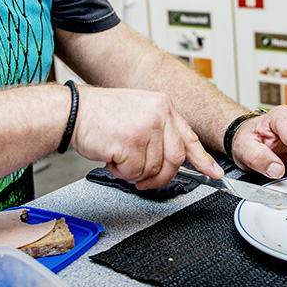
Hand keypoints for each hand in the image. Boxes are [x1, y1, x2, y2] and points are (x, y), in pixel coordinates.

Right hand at [69, 86, 223, 189]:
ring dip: (134, 172)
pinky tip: (111, 157)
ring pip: (153, 169)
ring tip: (119, 157)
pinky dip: (121, 172)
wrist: (72, 111)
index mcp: (163, 106)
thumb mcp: (138, 115)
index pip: (189, 137)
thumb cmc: (100, 115)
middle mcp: (159, 114)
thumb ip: (158, 133)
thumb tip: (173, 159)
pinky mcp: (131, 142)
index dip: (203, 159)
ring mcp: (146, 128)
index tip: (214, 173)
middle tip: (144, 179)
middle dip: (161, 177)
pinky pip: (134, 172)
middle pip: (175, 160)